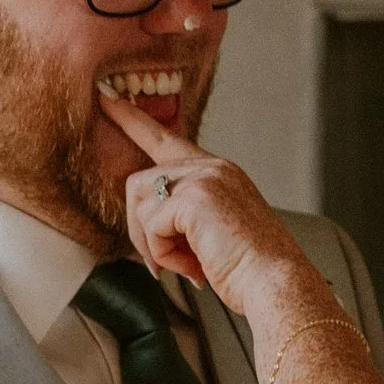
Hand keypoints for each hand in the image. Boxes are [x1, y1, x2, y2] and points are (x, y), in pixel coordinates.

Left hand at [110, 101, 299, 315]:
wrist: (276, 284)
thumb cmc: (250, 269)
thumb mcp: (214, 232)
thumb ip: (184, 216)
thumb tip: (149, 230)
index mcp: (219, 172)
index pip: (167, 139)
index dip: (133, 121)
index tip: (107, 99)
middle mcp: (212, 168)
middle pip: (139, 183)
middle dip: (142, 231)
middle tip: (165, 263)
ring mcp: (203, 179)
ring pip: (140, 204)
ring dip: (154, 245)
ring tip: (187, 265)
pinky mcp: (194, 198)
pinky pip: (151, 226)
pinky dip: (165, 255)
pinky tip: (195, 267)